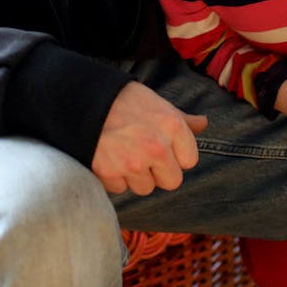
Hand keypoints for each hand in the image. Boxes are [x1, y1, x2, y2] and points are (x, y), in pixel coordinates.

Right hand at [92, 82, 207, 195]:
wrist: (82, 98)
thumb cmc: (123, 100)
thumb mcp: (157, 104)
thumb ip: (182, 120)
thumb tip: (203, 124)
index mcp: (172, 127)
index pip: (190, 161)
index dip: (176, 156)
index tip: (163, 147)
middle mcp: (156, 148)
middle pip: (171, 181)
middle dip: (159, 172)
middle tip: (144, 154)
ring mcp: (133, 163)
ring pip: (145, 188)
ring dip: (136, 176)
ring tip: (124, 153)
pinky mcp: (110, 174)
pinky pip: (120, 188)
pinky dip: (115, 178)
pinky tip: (109, 158)